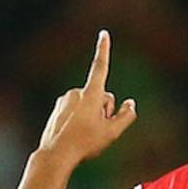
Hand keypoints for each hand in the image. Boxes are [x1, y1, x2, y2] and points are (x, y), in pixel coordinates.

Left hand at [37, 30, 137, 164]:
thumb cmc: (85, 143)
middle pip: (101, 96)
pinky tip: (76, 133)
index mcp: (91, 95)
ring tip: (85, 133)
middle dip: (104, 109)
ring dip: (92, 115)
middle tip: (98, 129)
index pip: (100, 67)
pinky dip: (80, 118)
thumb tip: (131, 103)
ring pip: (88, 103)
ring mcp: (65, 99)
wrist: (56, 155)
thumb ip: (126, 115)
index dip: (103, 50)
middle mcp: (77, 92)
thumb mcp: (113, 132)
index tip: (104, 33)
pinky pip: (76, 109)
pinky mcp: (58, 107)